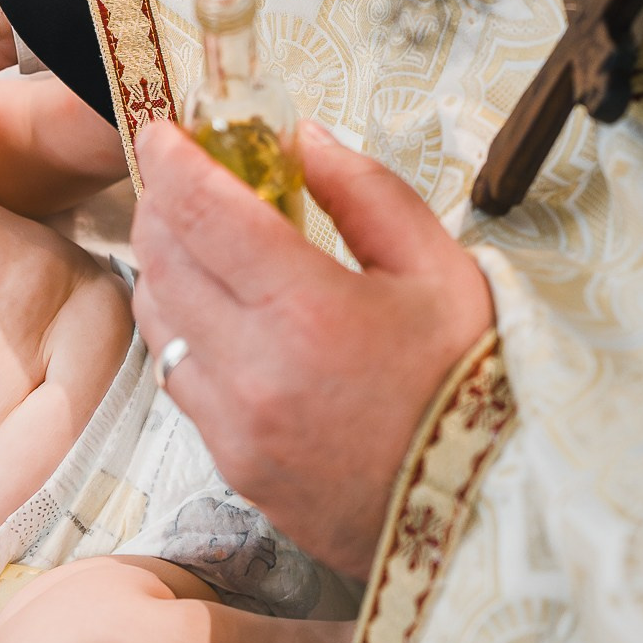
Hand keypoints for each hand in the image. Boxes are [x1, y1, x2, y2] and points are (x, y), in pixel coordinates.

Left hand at [129, 121, 493, 582]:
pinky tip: (221, 315)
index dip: (171, 162)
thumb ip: (364, 192)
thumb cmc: (471, 383)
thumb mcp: (438, 268)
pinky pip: (180, 379)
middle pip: (163, 262)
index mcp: (308, 311)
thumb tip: (303, 142)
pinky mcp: (230, 462)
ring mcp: (234, 424)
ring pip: (159, 322)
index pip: (203, 213)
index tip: (164, 135)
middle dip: (161, 208)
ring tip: (199, 243)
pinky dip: (185, 332)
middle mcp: (254, 370)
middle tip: (181, 181)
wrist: (483, 507)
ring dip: (165, 270)